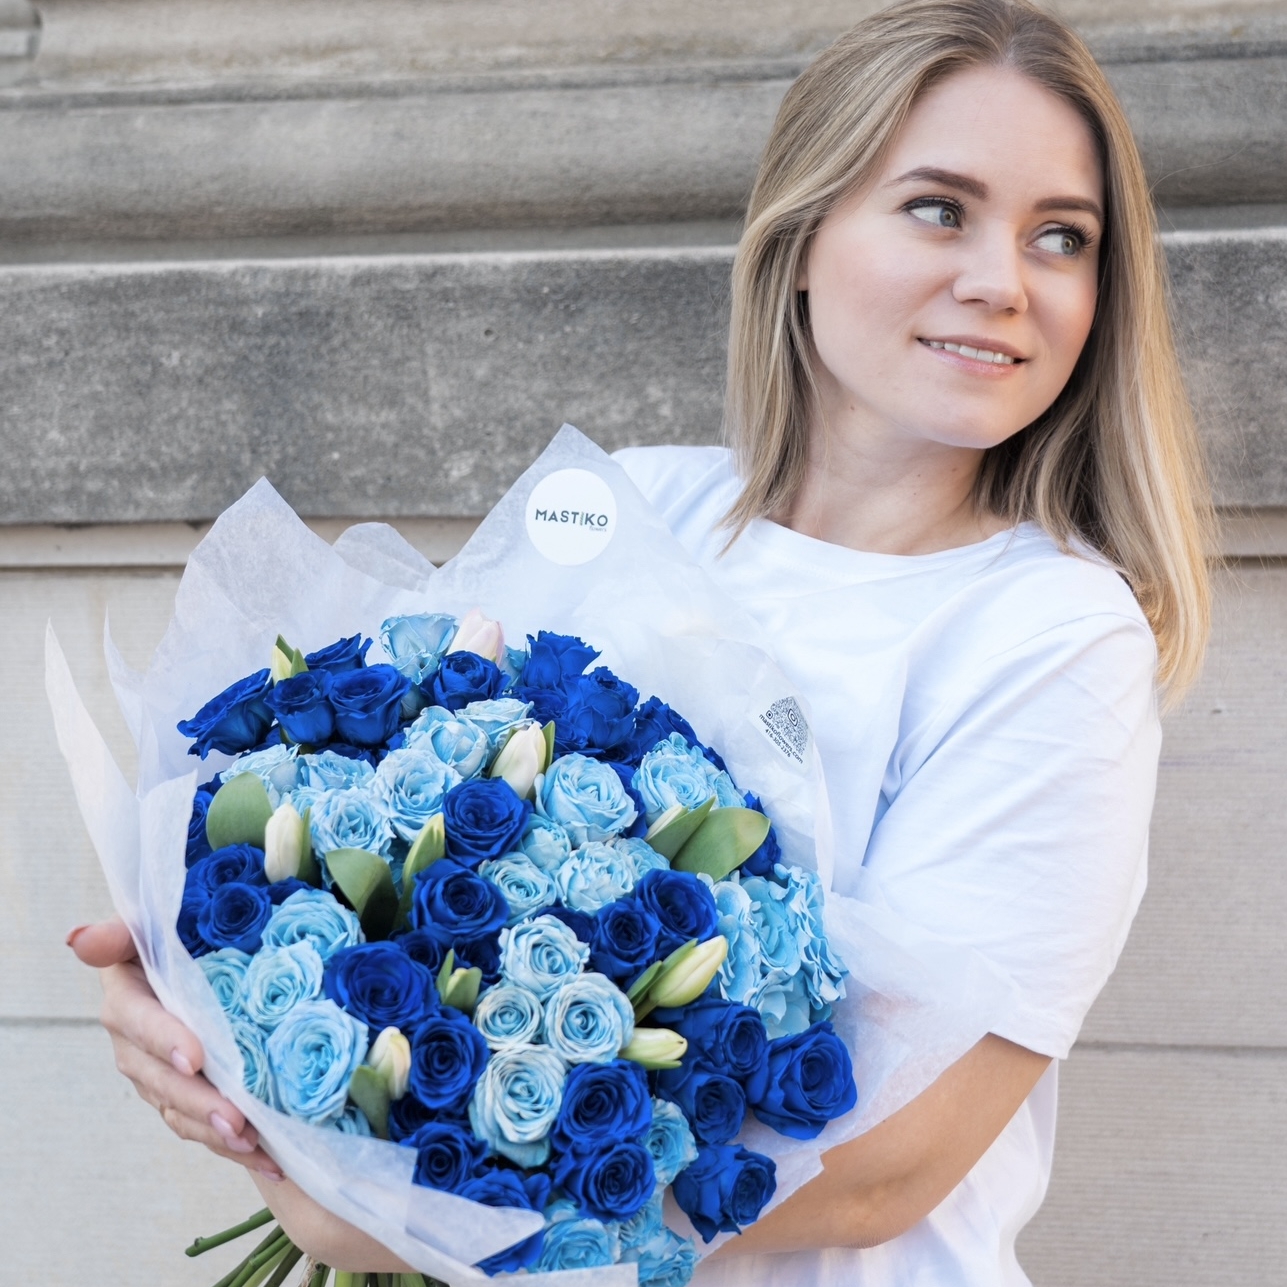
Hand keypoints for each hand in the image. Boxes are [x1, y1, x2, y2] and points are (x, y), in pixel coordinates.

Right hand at [67, 918, 281, 1178]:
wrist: (195, 959)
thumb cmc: (175, 936)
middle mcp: (135, 1045)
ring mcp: (157, 1076)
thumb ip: (118, 934)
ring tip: (253, 1144)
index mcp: (127, 999)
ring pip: (181, 1112)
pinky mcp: (180, 1097)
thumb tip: (79, 938)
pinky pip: (200, 1126)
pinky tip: (269, 1158)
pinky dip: (233, 1145)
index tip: (195, 1058)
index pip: (139, 1022)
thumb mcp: (149, 926)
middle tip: (235, 1119)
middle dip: (198, 1102)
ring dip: (216, 1133)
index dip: (164, 1040)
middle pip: (162, 1080)